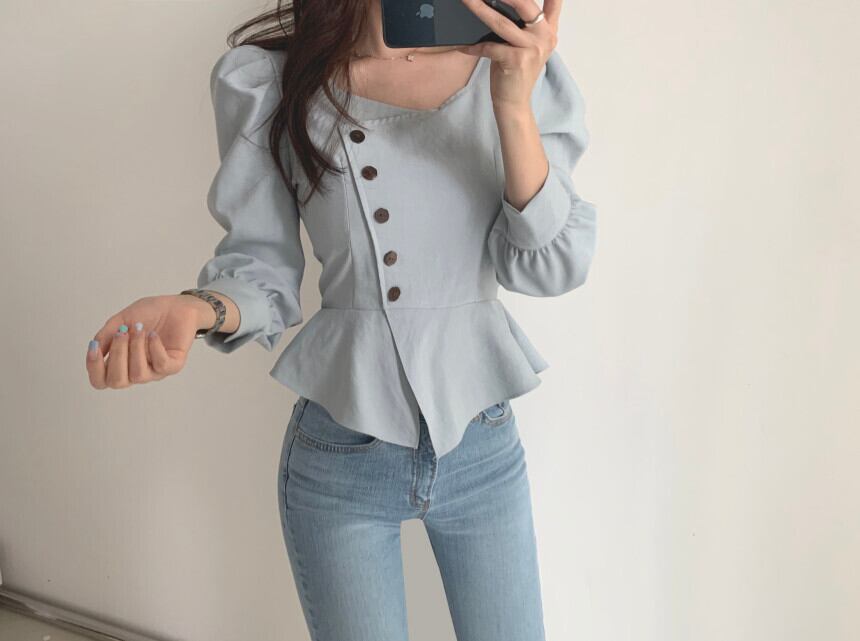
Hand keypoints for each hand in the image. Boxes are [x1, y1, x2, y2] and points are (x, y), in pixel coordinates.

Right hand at [86, 294, 212, 388]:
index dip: (94, 368)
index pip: (100, 381)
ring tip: (140, 329)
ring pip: (138, 375)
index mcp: (120, 363)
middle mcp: (136, 371)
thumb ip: (106, 335)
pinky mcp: (174, 365)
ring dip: (136, 349)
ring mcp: (155, 370)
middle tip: (122, 332)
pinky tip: (153, 334)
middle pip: (117, 382)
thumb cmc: (148, 314)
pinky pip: (161, 365)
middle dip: (117, 355)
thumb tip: (95, 348)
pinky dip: (154, 348)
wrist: (175, 306)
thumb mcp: (120, 320)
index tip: (94, 347)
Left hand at [458, 0, 560, 110]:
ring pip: (502, 23)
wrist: (514, 104)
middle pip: (525, 5)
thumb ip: (521, 26)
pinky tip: (464, 47)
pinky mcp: (517, 60)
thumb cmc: (514, 73)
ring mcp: (532, 48)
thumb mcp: (524, 46)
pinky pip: (490, 46)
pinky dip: (474, 47)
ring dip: (480, 10)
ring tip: (467, 1)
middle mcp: (544, 37)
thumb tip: (496, 4)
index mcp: (548, 31)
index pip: (554, 3)